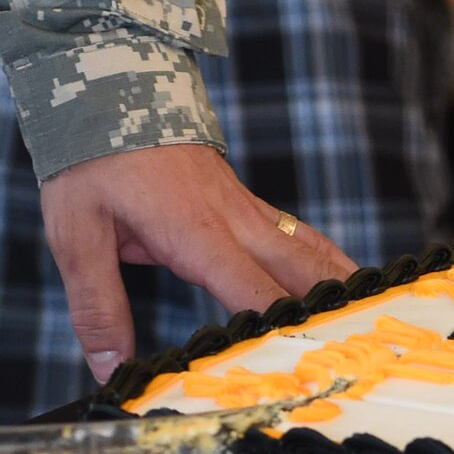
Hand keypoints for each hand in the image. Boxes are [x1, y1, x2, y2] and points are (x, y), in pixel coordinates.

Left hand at [39, 144, 356, 382]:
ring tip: (378, 321)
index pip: (253, 293)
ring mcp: (244, 207)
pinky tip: (345, 278)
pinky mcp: (242, 200)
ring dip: (343, 284)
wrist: (108, 82)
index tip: (307, 367)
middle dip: (334, 312)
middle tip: (366, 354)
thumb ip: (98, 306)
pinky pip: (296, 234)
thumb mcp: (76, 235)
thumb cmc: (90, 158)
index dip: (282, 332)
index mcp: (196, 233)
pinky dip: (326, 260)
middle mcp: (233, 220)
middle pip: (301, 273)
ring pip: (310, 249)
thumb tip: (113, 370)